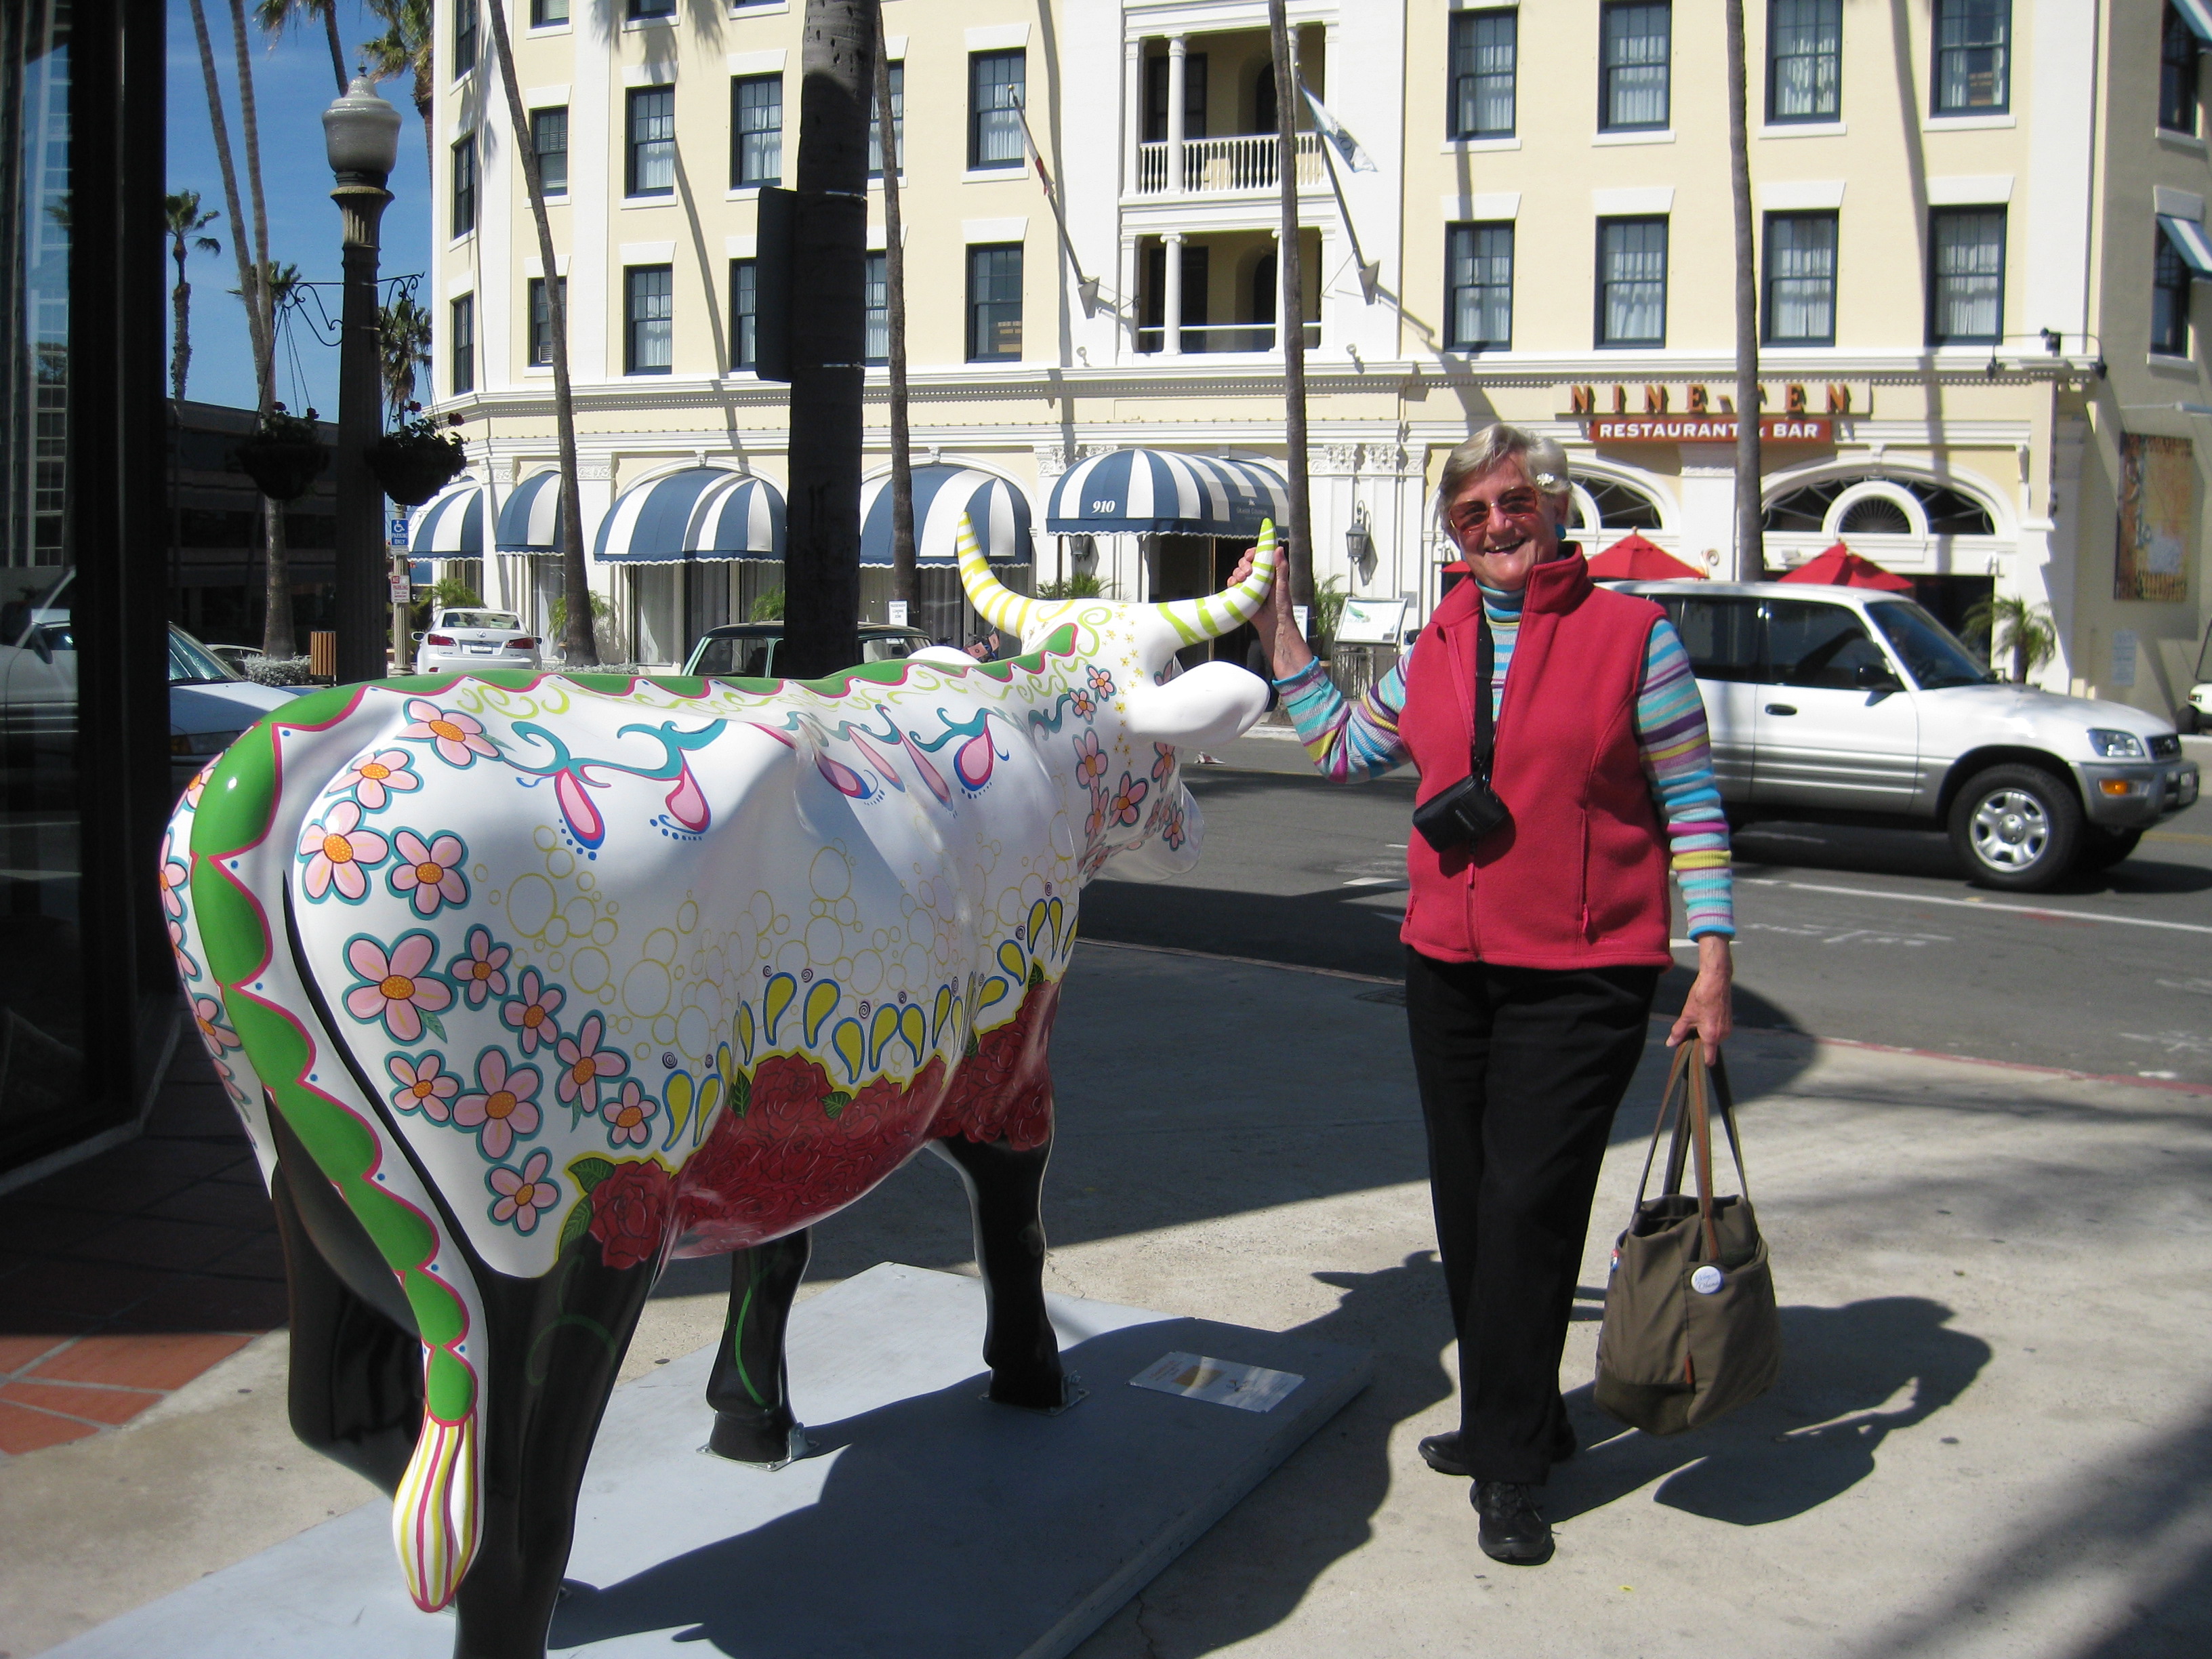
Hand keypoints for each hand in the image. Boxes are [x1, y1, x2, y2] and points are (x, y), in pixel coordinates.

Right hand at [1227, 545, 1311, 679]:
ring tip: (1241, 580)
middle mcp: (1259, 578)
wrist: (1273, 627)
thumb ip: (1280, 567)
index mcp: (1270, 573)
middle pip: (1246, 563)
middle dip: (1243, 563)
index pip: (1259, 556)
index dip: (1253, 553)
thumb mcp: (1282, 585)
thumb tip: (1279, 548)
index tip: (1250, 555)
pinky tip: (1233, 585)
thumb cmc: (1281, 607)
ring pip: (1238, 573)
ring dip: (1237, 573)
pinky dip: (1231, 582)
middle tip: (1247, 571)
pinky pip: (1233, 585)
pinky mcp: (1242, 596)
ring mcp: (1250, 587)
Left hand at [1666, 936, 1733, 1061]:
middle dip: (1700, 1042)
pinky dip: (1711, 1026)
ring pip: (1714, 1037)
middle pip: (1710, 1046)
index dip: (1701, 1061)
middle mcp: (1723, 1035)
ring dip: (1705, 1033)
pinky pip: (1718, 1029)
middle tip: (1689, 1031)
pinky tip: (1705, 1015)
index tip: (1693, 1060)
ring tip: (1698, 1019)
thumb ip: (1678, 1032)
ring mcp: (1728, 1028)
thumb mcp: (1686, 1016)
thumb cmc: (1701, 998)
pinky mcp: (1729, 1020)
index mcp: (1712, 1037)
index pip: (1709, 1058)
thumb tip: (1670, 1044)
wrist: (1716, 981)